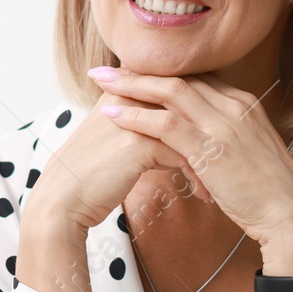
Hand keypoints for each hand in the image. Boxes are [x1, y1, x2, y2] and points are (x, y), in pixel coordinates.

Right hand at [25, 86, 217, 236]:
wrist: (64, 200)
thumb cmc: (92, 176)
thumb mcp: (119, 144)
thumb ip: (145, 128)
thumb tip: (177, 135)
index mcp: (126, 91)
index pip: (178, 94)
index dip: (201, 119)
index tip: (218, 146)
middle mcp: (131, 96)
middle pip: (189, 107)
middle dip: (212, 138)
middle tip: (228, 164)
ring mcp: (135, 115)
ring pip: (191, 130)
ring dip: (209, 159)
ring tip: (218, 185)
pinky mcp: (138, 141)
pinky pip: (184, 153)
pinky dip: (199, 175)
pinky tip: (205, 195)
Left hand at [86, 65, 292, 256]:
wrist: (289, 214)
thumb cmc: (269, 192)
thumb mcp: (249, 152)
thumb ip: (227, 137)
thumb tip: (203, 140)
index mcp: (243, 103)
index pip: (195, 78)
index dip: (161, 75)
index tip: (132, 74)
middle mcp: (233, 105)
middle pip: (179, 77)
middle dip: (139, 71)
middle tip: (105, 69)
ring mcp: (222, 124)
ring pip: (168, 92)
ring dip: (130, 85)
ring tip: (100, 83)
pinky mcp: (211, 147)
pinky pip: (165, 124)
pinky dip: (136, 116)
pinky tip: (113, 114)